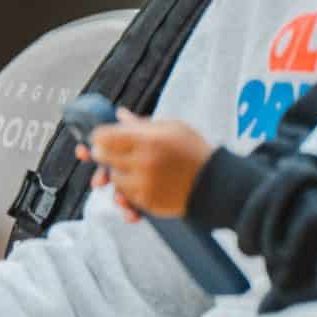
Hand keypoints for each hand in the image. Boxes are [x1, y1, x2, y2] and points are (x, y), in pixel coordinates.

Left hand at [85, 112, 214, 218]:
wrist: (216, 182)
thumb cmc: (194, 151)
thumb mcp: (172, 128)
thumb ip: (142, 123)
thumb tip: (119, 114)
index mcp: (149, 139)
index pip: (105, 136)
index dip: (100, 135)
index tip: (102, 136)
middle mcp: (144, 162)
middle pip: (103, 156)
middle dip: (102, 153)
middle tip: (106, 152)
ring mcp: (144, 184)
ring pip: (113, 178)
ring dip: (116, 173)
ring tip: (131, 167)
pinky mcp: (147, 202)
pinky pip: (125, 196)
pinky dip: (128, 190)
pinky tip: (139, 182)